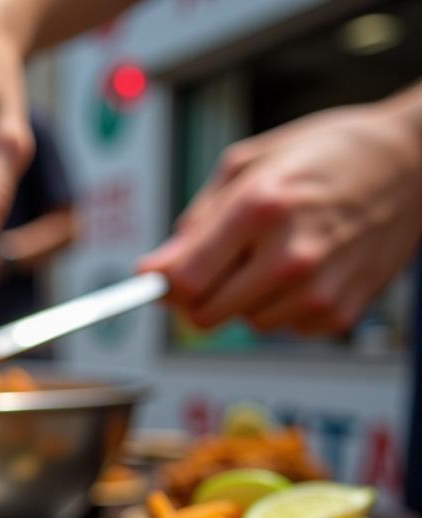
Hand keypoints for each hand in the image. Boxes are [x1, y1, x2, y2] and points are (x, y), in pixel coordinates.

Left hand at [139, 101, 421, 334]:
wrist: (411, 162)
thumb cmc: (325, 155)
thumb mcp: (249, 165)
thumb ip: (195, 224)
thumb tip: (155, 271)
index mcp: (260, 208)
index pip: (184, 282)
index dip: (162, 286)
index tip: (155, 282)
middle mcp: (289, 256)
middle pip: (205, 316)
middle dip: (199, 296)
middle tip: (218, 265)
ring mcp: (317, 291)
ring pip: (243, 325)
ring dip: (246, 299)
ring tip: (276, 253)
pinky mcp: (338, 314)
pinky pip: (281, 328)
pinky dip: (282, 306)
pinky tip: (305, 270)